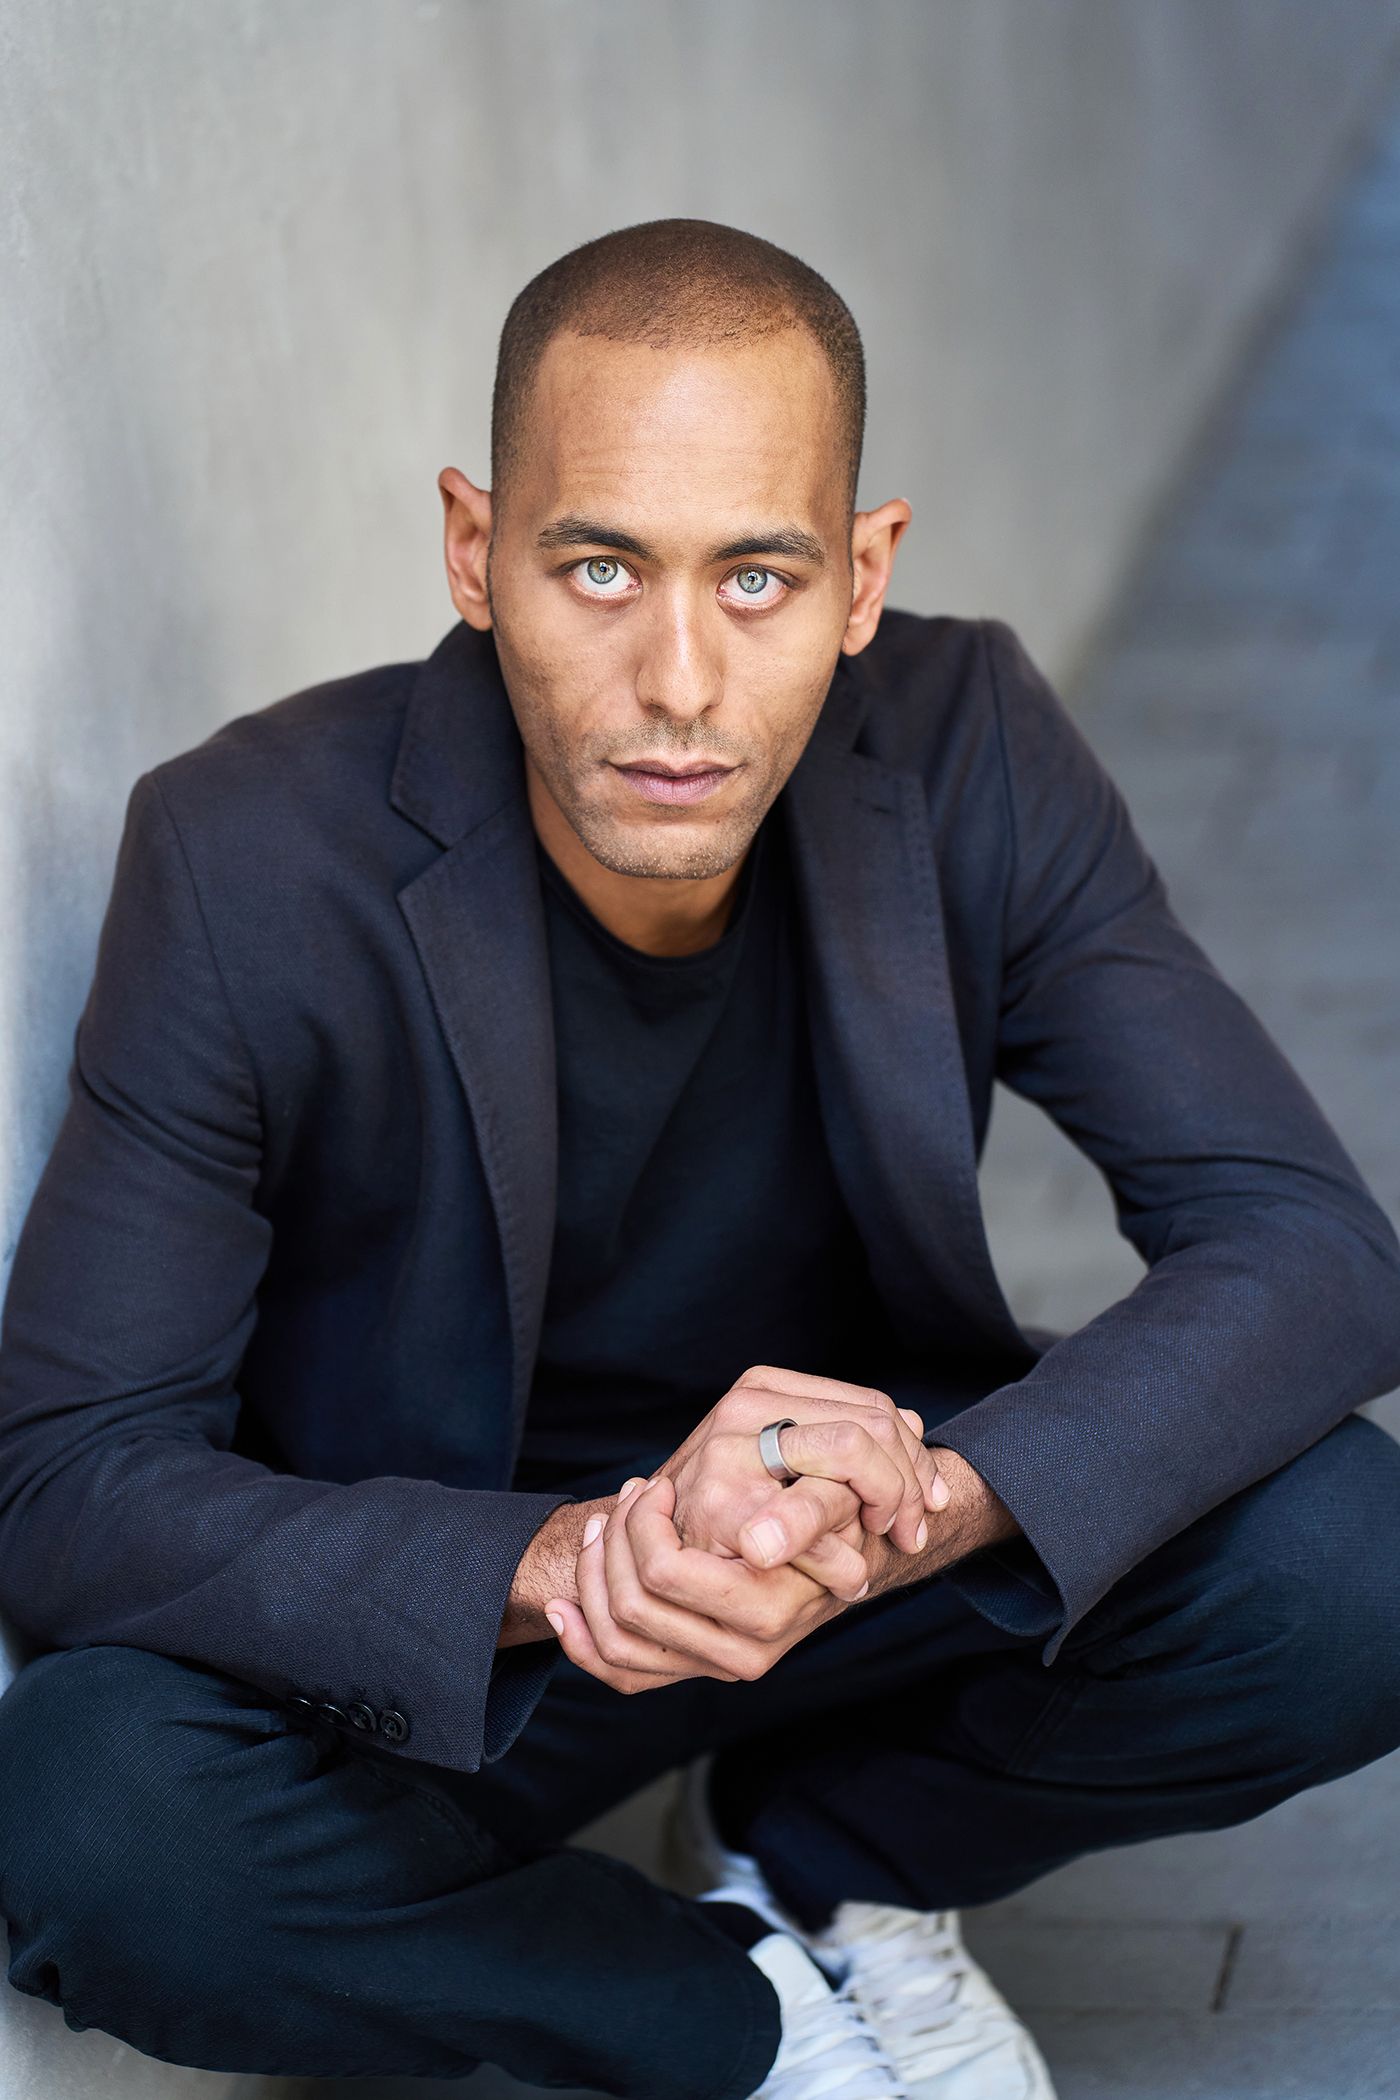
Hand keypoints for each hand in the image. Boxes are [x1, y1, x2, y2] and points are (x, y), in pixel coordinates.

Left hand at [544, 1474, 848, 1692]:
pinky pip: (623, 1674)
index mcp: (766, 1610)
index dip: (643, 1523)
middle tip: (629, 1495)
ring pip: (618, 1643)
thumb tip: (753, 1539)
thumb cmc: (835, 1514)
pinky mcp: (693, 1666)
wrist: (850, 1557)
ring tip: (605, 1524)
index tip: (655, 1486)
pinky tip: (561, 1608)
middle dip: (612, 1541)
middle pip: (633, 1607)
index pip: (666, 1572)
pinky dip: (581, 1643)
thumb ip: (804, 1512)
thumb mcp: (829, 1499)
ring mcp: (713, 1665)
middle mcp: (739, 1653)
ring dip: (593, 1576)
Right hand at [658, 1365, 950, 1601]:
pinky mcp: (725, 1511)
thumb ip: (840, 1438)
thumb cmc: (723, 1511)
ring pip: (854, 1455)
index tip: (927, 1503)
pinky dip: (843, 1560)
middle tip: (910, 1532)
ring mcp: (730, 1454)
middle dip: (907, 1484)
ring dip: (886, 1512)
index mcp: (760, 1387)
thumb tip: (918, 1421)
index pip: (870, 1406)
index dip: (912, 1457)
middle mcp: (743, 1407)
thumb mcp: (782, 1463)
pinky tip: (850, 1579)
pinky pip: (819, 1526)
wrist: (644, 1547)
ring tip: (884, 1552)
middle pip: (869, 1427)